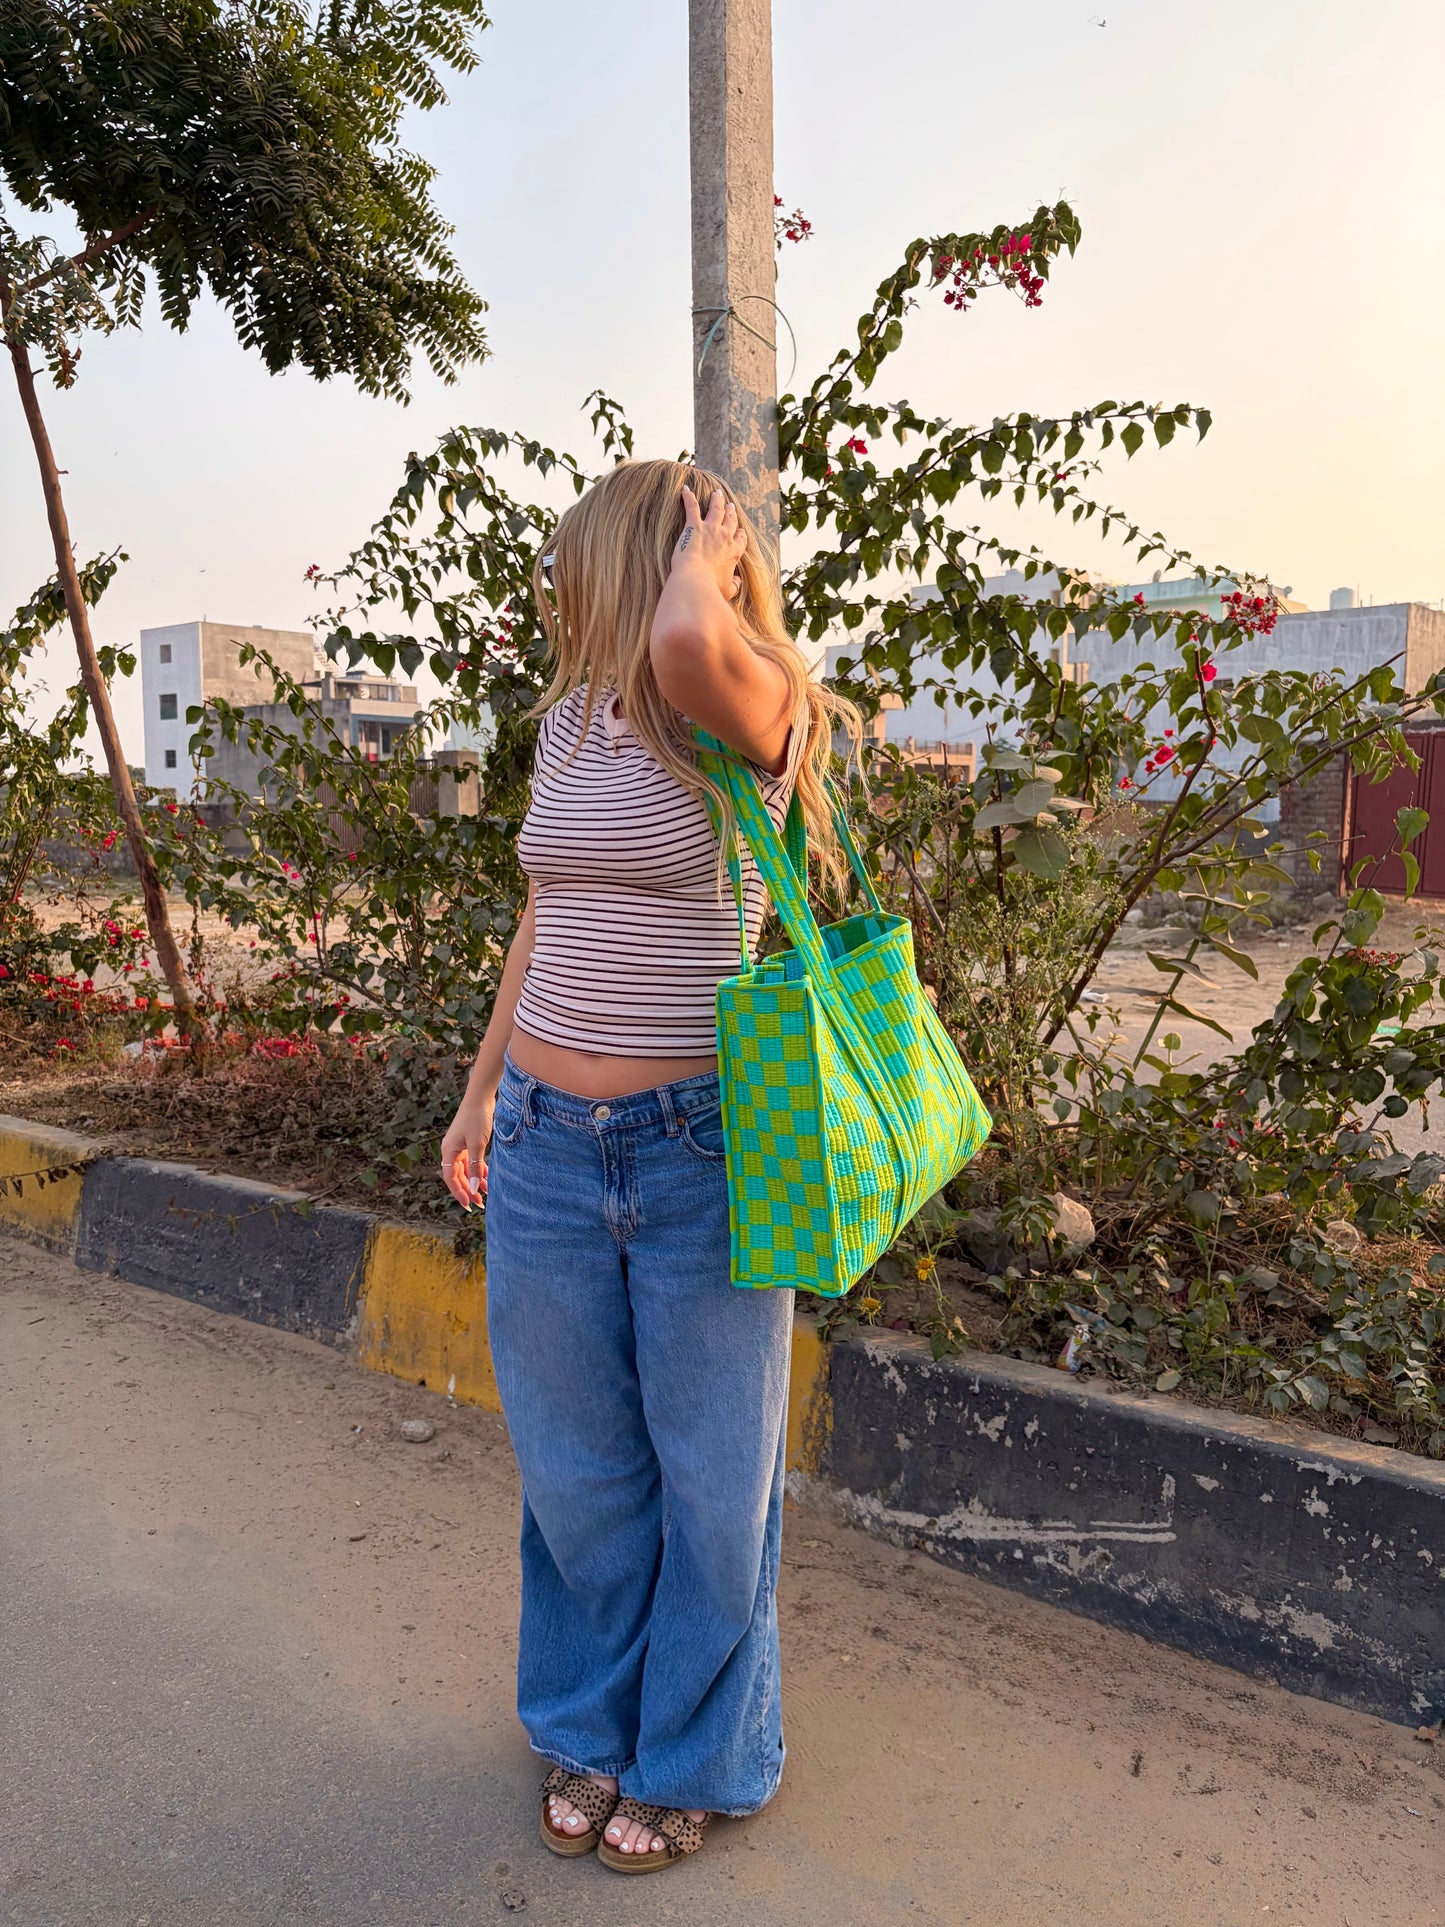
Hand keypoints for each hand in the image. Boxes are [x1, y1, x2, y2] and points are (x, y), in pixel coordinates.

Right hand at [440, 1088, 494, 1210]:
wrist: (481, 1098)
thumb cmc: (476, 1118)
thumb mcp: (477, 1145)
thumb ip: (475, 1167)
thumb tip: (473, 1189)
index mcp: (449, 1151)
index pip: (451, 1178)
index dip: (459, 1193)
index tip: (468, 1205)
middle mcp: (452, 1150)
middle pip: (458, 1176)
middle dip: (468, 1190)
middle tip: (480, 1204)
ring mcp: (460, 1146)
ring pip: (466, 1170)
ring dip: (474, 1182)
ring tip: (485, 1194)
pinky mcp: (469, 1142)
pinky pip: (472, 1162)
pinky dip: (479, 1171)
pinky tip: (486, 1179)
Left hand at [673, 486, 744, 600]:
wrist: (695, 582)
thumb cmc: (710, 589)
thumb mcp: (727, 591)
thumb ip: (734, 586)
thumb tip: (738, 583)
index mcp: (734, 553)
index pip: (740, 539)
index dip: (739, 533)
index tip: (738, 531)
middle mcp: (725, 537)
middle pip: (730, 520)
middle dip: (730, 512)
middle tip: (730, 505)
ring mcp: (710, 529)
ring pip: (716, 509)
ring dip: (716, 500)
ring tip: (716, 493)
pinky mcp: (693, 526)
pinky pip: (692, 506)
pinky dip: (688, 497)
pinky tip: (684, 489)